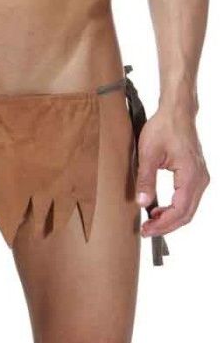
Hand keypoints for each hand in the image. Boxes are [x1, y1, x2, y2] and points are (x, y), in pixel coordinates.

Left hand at [135, 107, 209, 237]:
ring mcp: (200, 177)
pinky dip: (175, 208)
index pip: (179, 211)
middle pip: (187, 214)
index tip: (146, 229)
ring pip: (189, 208)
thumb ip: (146, 179)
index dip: (162, 224)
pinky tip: (159, 208)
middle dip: (166, 225)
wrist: (177, 112)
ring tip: (150, 221)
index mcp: (190, 175)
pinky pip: (188, 198)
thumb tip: (142, 203)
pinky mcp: (196, 174)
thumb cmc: (163, 127)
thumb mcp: (148, 153)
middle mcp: (200, 179)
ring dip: (171, 218)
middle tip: (146, 230)